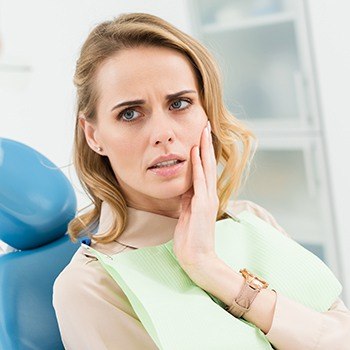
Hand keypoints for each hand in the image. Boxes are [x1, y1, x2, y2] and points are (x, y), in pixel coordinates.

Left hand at [173, 120, 219, 275]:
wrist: (198, 258)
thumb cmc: (191, 238)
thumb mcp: (187, 214)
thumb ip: (188, 199)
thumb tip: (184, 187)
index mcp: (205, 197)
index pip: (204, 170)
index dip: (202, 152)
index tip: (200, 136)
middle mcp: (209, 195)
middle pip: (208, 164)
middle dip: (205, 144)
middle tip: (205, 125)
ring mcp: (207, 200)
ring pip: (206, 169)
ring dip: (203, 149)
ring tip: (203, 131)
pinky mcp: (202, 206)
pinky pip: (199, 182)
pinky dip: (197, 166)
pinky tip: (194, 153)